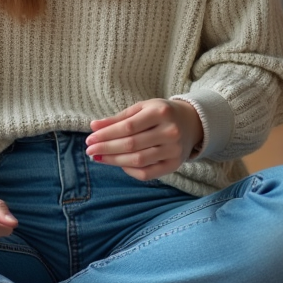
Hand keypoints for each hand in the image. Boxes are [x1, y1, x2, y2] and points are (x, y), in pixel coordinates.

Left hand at [86, 99, 203, 180]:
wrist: (192, 123)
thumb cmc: (161, 114)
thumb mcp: (142, 109)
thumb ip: (118, 118)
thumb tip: (94, 126)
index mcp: (161, 112)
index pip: (128, 127)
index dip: (107, 135)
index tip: (90, 139)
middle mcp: (170, 132)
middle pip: (132, 145)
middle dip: (107, 148)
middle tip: (89, 150)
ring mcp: (174, 150)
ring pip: (138, 161)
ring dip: (114, 161)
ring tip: (99, 158)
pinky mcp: (174, 165)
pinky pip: (148, 173)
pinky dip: (129, 171)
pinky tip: (118, 164)